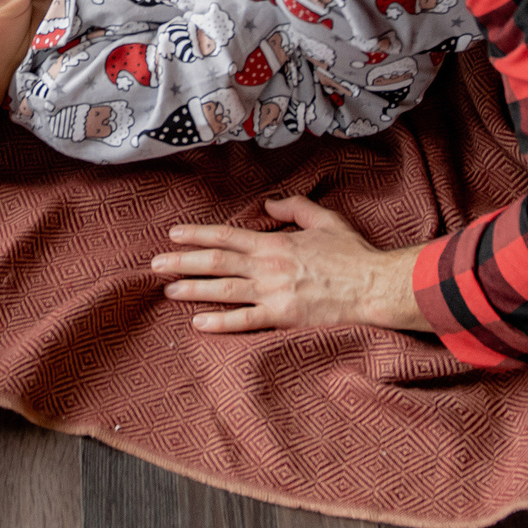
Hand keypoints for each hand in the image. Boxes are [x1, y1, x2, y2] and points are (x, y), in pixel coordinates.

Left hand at [149, 197, 425, 334]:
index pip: (226, 235)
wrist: (372, 287)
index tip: (173, 234)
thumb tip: (270, 205)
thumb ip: (295, 208)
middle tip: (155, 264)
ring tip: (168, 290)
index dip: (197, 234)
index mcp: (274, 243)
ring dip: (193, 289)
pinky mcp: (282, 318)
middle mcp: (267, 267)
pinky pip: (244, 321)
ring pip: (223, 290)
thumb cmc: (352, 255)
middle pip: (215, 262)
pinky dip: (220, 322)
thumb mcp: (325, 220)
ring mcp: (272, 294)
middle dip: (182, 262)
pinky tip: (198, 323)